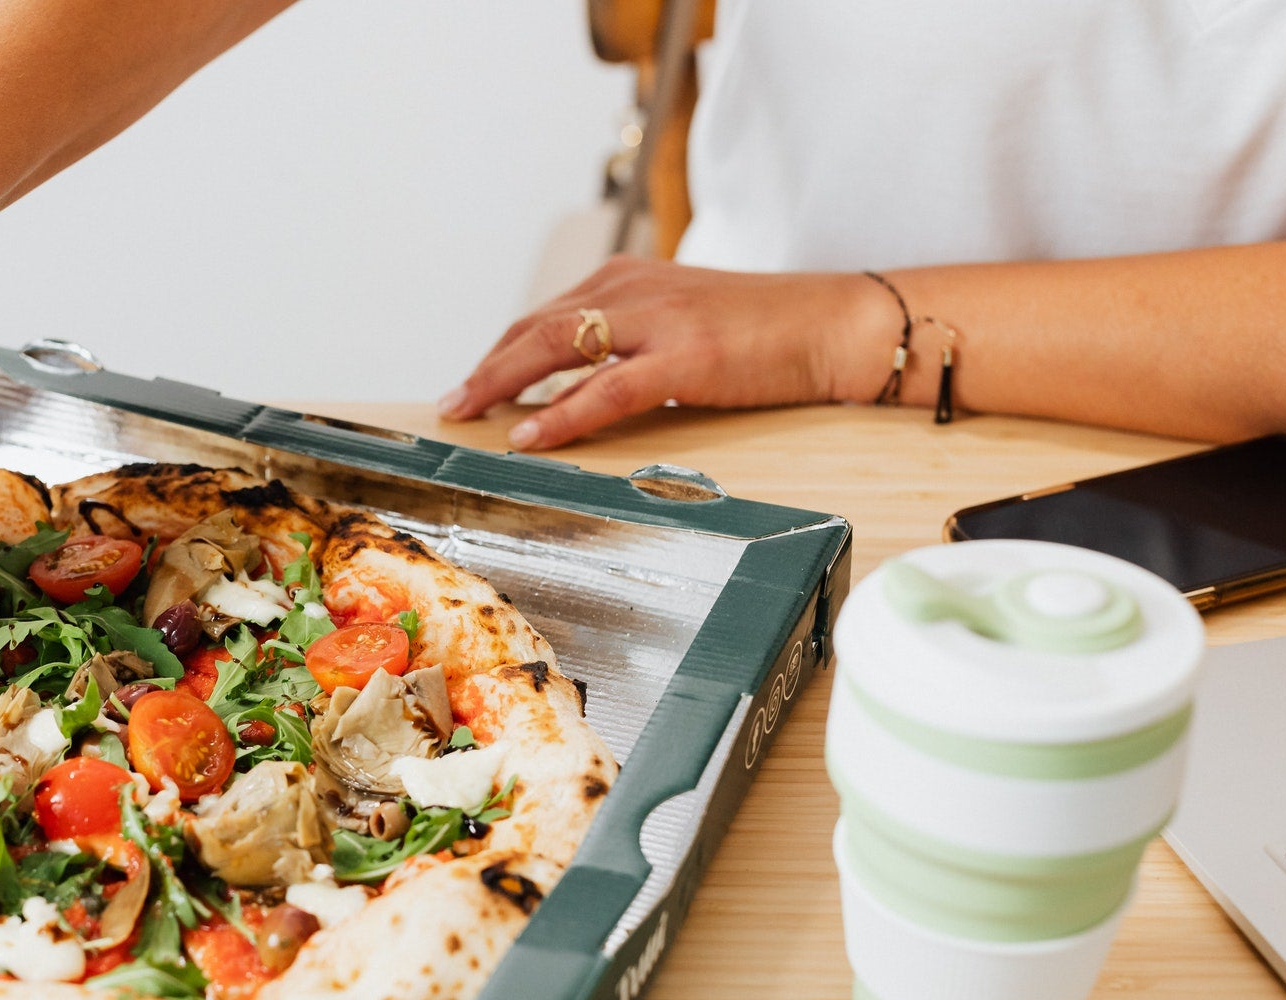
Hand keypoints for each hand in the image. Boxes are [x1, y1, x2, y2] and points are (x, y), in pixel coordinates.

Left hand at [438, 257, 884, 449]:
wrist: (834, 324)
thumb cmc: (764, 334)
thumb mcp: (681, 328)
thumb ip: (630, 346)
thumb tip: (578, 388)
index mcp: (629, 279)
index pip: (545, 315)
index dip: (501, 352)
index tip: (471, 383)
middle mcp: (634, 288)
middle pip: (536, 328)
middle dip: (487, 368)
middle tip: (450, 403)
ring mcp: (658, 319)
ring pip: (557, 347)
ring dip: (503, 383)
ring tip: (468, 414)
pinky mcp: (685, 356)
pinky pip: (606, 388)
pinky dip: (561, 413)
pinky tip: (529, 434)